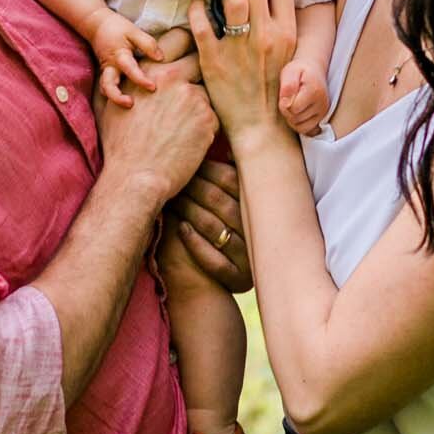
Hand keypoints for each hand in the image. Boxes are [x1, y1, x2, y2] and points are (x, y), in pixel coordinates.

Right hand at [89, 11, 164, 107]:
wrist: (97, 25)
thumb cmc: (118, 28)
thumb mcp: (134, 31)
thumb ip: (148, 44)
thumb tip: (161, 58)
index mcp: (119, 56)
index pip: (130, 70)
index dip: (141, 80)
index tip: (152, 87)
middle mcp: (110, 68)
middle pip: (108, 87)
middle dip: (117, 97)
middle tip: (130, 104)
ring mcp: (106, 73)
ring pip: (105, 90)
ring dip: (114, 100)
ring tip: (128, 106)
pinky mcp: (106, 76)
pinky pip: (108, 89)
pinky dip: (114, 97)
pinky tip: (126, 103)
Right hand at [97, 58, 215, 206]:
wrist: (135, 178)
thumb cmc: (118, 145)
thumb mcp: (107, 103)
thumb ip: (119, 80)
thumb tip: (118, 69)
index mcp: (152, 70)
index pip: (180, 39)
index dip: (188, 45)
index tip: (190, 54)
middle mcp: (175, 78)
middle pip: (202, 60)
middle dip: (202, 70)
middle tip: (196, 88)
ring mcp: (194, 98)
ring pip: (208, 92)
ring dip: (202, 104)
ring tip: (187, 125)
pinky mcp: (209, 120)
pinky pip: (215, 116)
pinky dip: (207, 126)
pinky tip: (191, 140)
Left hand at [174, 158, 251, 290]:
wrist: (221, 283)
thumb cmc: (224, 230)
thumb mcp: (236, 203)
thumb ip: (234, 178)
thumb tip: (227, 151)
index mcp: (261, 208)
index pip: (232, 181)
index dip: (206, 171)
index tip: (186, 163)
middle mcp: (259, 234)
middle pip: (221, 203)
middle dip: (194, 189)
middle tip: (172, 180)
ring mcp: (250, 259)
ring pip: (216, 230)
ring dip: (190, 212)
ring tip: (172, 200)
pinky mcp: (240, 281)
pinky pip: (217, 263)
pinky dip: (196, 244)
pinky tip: (182, 229)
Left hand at [189, 0, 296, 148]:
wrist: (261, 129)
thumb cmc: (274, 94)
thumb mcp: (290, 59)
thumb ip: (281, 31)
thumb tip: (270, 4)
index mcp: (287, 35)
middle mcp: (265, 37)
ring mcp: (238, 48)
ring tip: (220, 7)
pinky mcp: (213, 59)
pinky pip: (200, 22)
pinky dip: (195, 10)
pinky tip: (196, 9)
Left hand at [279, 60, 329, 135]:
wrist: (314, 69)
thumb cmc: (299, 70)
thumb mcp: (290, 72)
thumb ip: (287, 86)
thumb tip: (286, 104)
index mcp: (314, 92)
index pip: (293, 109)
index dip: (284, 104)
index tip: (285, 94)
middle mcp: (322, 104)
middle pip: (296, 119)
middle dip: (287, 111)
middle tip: (289, 98)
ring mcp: (323, 112)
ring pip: (301, 127)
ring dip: (293, 119)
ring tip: (293, 105)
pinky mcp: (322, 117)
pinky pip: (308, 130)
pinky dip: (300, 125)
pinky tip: (298, 114)